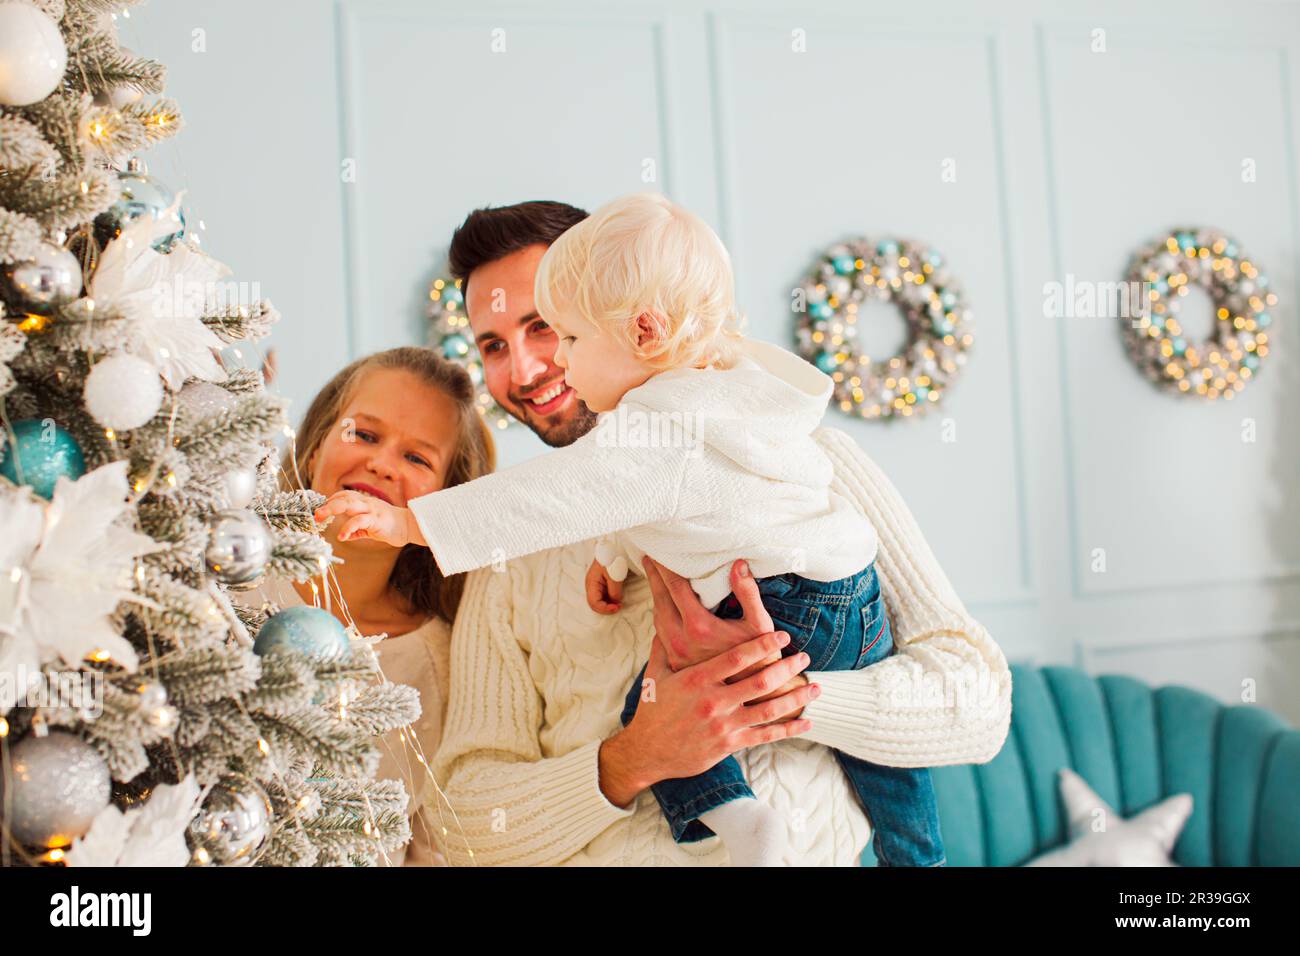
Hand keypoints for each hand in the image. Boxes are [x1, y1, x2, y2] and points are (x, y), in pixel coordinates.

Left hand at [312, 490, 425, 547]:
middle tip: (315, 514)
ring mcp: (371, 510)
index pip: (344, 495)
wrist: (409, 527)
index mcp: (364, 502)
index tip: (320, 510)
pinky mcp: (377, 520)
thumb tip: (345, 536)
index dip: (331, 501)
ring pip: (349, 504)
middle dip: (327, 505)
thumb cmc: (389, 526)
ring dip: (332, 509)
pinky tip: (342, 537)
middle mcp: (366, 502)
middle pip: (343, 497)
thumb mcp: (370, 527)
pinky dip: (348, 528)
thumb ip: (357, 529)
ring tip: (320, 518)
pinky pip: (359, 521)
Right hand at [585, 559, 622, 613]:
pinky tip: (618, 598)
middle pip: (595, 604)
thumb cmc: (612, 557)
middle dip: (606, 608)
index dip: (604, 608)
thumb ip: (614, 591)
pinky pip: (605, 596)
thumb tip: (615, 602)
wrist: (615, 546)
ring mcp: (597, 585)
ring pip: (600, 601)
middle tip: (619, 607)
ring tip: (620, 603)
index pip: (594, 603)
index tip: (617, 608)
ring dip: (609, 605)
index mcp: (591, 583)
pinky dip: (611, 600)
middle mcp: (592, 586)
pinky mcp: (603, 584)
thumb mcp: (615, 575)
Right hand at [598, 630, 820, 806]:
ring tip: (815, 687)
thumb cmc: (653, 710)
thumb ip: (665, 645)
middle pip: (760, 681)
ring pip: (768, 710)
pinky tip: (806, 722)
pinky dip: (789, 730)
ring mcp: (723, 724)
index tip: (781, 635)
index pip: (737, 657)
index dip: (763, 645)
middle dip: (786, 668)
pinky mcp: (729, 744)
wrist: (647, 751)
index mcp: (698, 679)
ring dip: (795, 697)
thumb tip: (664, 614)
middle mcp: (713, 701)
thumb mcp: (657, 674)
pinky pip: (765, 737)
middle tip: (804, 657)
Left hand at [642, 556, 772, 670]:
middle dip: (654, 577)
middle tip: (648, 558)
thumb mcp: (760, 624)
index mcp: (698, 627)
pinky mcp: (675, 662)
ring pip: (658, 617)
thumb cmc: (761, 658)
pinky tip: (663, 607)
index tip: (658, 552)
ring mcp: (675, 653)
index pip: (675, 587)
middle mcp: (680, 640)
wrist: (755, 697)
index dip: (665, 567)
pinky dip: (659, 614)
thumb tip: (738, 564)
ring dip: (655, 596)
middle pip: (660, 599)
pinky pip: (660, 632)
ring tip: (655, 579)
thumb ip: (748, 592)